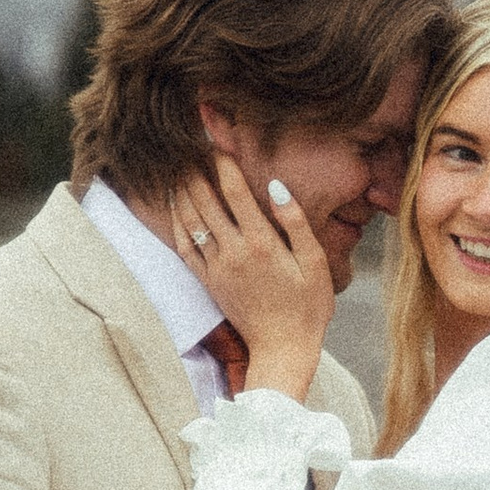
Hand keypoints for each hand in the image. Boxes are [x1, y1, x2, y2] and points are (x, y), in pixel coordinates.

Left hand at [168, 158, 335, 401]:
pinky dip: (176, 223)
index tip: (215, 140)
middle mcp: (234, 252)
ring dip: (181, 192)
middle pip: (205, 201)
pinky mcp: (208, 282)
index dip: (223, 162)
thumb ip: (295, 222)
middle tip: (187, 146)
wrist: (283, 348)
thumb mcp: (314, 262)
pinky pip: (184, 247)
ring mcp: (217, 267)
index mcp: (262, 243)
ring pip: (190, 221)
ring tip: (176, 168)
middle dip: (195, 170)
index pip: (235, 192)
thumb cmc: (307, 306)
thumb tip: (276, 186)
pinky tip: (174, 207)